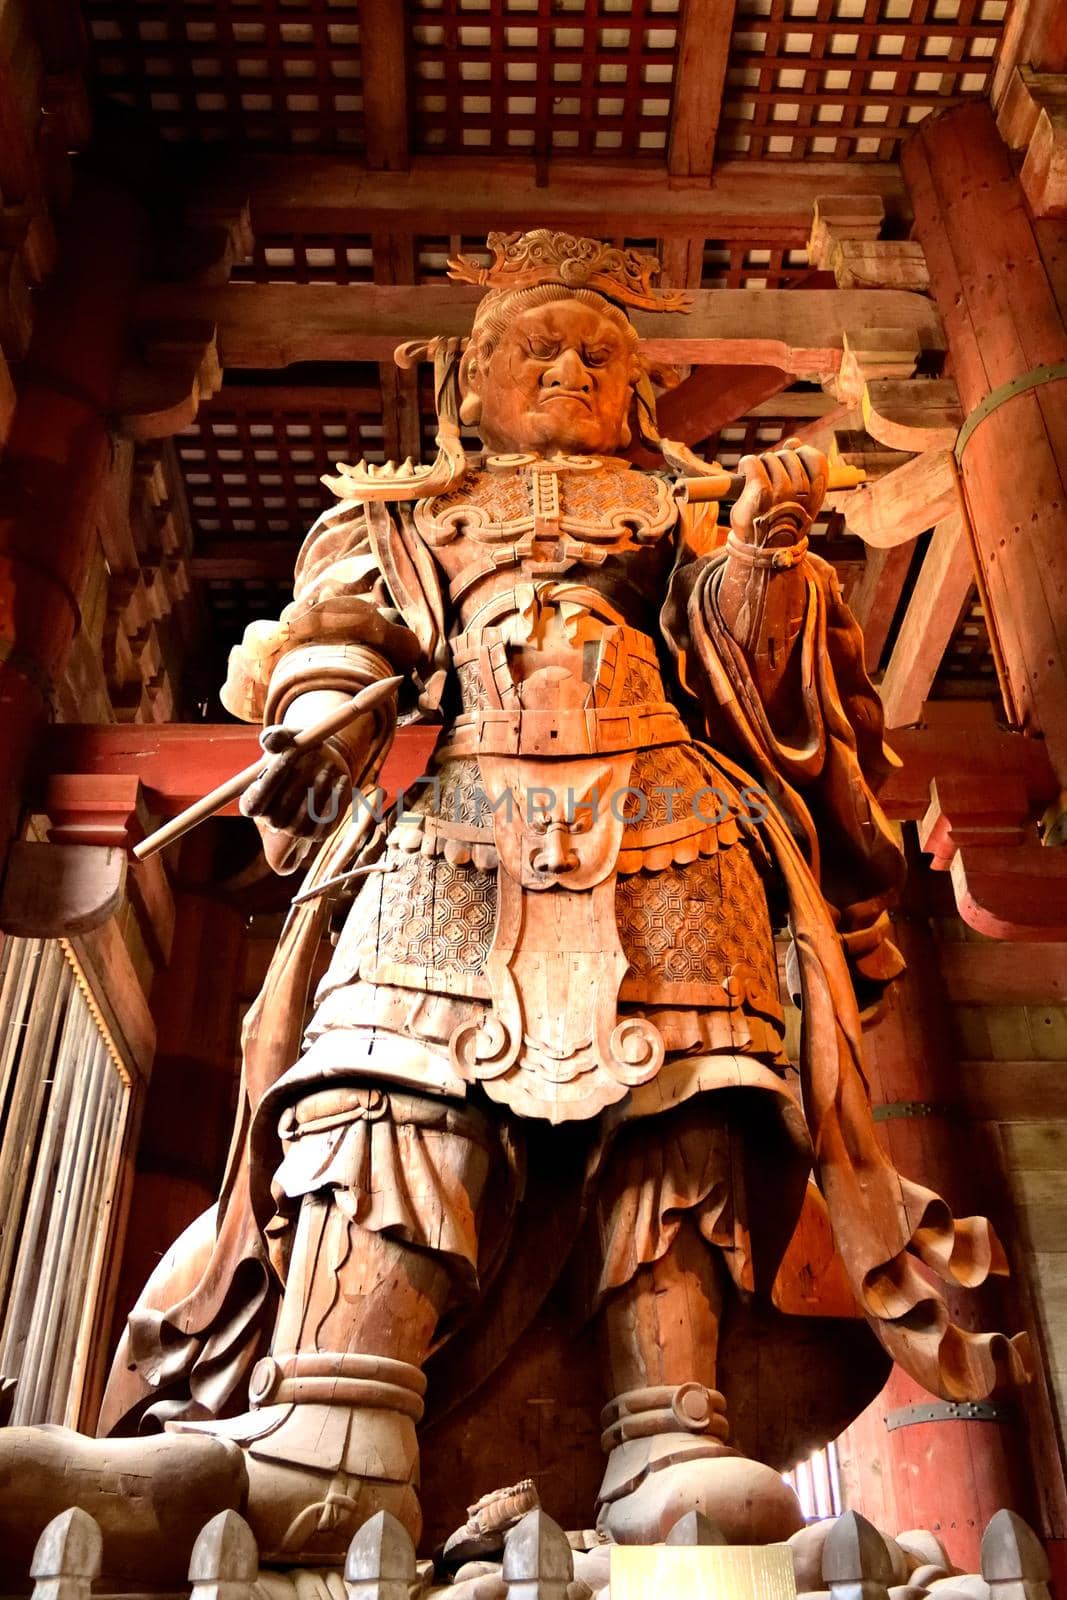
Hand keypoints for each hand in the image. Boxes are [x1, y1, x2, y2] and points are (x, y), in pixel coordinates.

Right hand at [240, 726, 351, 844]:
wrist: (322, 763)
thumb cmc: (296, 749)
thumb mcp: (286, 738)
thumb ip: (275, 737)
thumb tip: (271, 743)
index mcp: (253, 802)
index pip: (254, 803)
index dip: (270, 779)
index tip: (289, 752)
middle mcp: (272, 821)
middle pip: (280, 812)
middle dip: (298, 781)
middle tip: (315, 756)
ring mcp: (295, 830)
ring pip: (304, 817)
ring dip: (319, 789)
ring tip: (329, 765)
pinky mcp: (318, 833)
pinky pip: (326, 822)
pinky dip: (336, 800)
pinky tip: (342, 779)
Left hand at [730, 441, 827, 546]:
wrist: (761, 550)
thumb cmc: (779, 522)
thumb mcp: (797, 499)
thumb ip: (799, 469)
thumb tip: (795, 442)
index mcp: (815, 494)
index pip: (816, 459)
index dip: (801, 454)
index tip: (790, 464)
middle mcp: (801, 492)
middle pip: (788, 455)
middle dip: (776, 461)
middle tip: (768, 478)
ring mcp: (781, 492)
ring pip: (770, 458)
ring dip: (761, 465)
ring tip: (757, 482)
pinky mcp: (760, 492)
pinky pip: (753, 462)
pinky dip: (746, 465)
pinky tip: (744, 474)